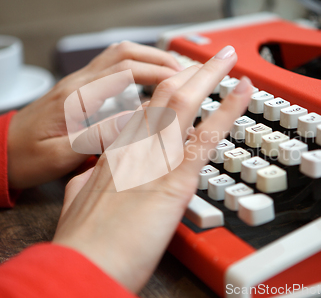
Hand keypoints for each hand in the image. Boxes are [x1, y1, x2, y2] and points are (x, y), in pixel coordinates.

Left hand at [7, 41, 181, 188]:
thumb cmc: (25, 157)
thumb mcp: (60, 156)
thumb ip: (97, 138)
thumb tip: (135, 122)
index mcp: (75, 98)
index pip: (125, 71)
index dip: (157, 72)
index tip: (182, 79)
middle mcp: (77, 84)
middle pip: (124, 53)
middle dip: (157, 58)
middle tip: (184, 72)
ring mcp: (77, 84)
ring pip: (117, 56)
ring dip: (147, 58)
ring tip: (172, 72)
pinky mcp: (77, 90)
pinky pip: (110, 68)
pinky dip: (134, 67)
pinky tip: (147, 80)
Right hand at [52, 46, 252, 292]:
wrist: (82, 264)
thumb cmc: (82, 240)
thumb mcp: (76, 201)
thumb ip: (87, 183)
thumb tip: (89, 176)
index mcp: (116, 150)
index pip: (145, 108)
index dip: (168, 90)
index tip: (184, 81)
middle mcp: (135, 146)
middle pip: (165, 94)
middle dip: (191, 71)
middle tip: (212, 57)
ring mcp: (154, 159)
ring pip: (183, 103)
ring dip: (209, 76)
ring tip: (227, 59)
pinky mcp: (173, 180)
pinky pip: (206, 135)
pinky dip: (229, 109)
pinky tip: (243, 92)